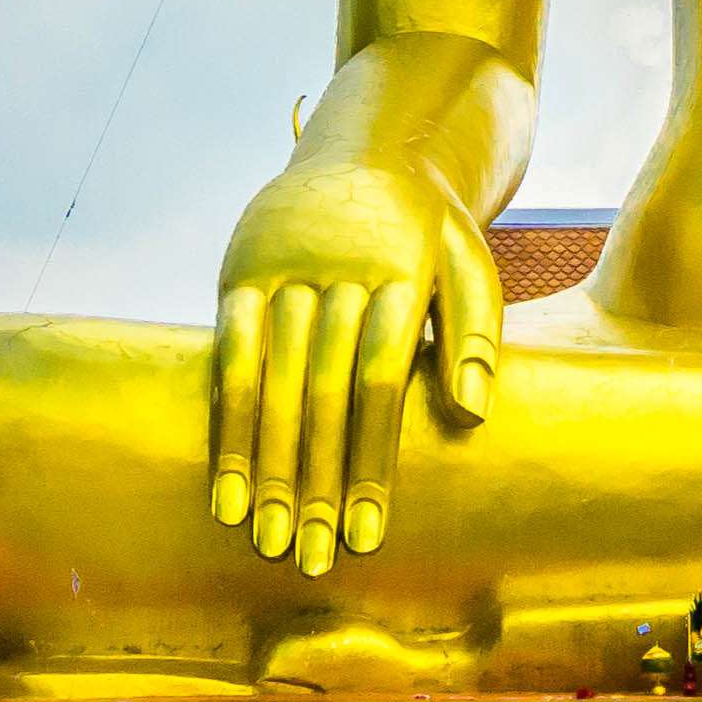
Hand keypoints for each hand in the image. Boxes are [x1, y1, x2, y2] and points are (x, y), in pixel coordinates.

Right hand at [208, 156, 499, 574]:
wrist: (373, 143)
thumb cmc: (431, 230)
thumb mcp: (471, 265)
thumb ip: (476, 335)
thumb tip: (471, 414)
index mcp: (402, 271)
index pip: (381, 381)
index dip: (371, 460)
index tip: (367, 535)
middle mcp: (338, 268)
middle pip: (322, 389)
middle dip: (316, 480)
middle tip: (312, 559)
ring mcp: (283, 266)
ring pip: (271, 378)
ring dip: (266, 466)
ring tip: (265, 541)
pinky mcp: (239, 269)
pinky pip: (228, 353)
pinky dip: (228, 424)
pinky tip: (226, 488)